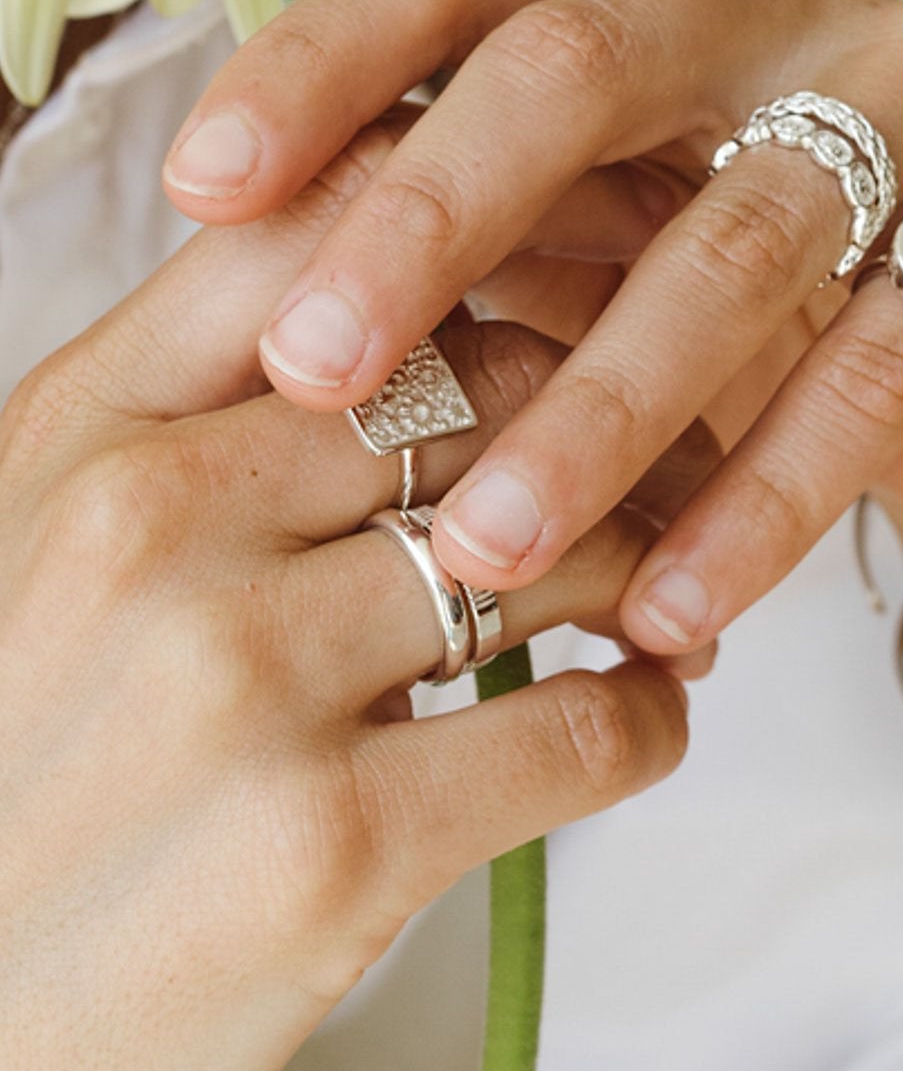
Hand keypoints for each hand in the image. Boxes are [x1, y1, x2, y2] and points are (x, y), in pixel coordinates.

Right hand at [0, 125, 702, 1070]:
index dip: (490, 225)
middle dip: (608, 420)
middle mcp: (155, 521)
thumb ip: (194, 425)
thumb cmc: (21, 777)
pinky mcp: (334, 845)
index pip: (326, 238)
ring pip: (557, 541)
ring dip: (646, 565)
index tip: (580, 273)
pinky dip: (648, 715)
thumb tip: (410, 328)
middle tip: (670, 466)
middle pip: (481, 385)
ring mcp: (242, 678)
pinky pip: (582, 728)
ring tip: (657, 603)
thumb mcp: (42, 548)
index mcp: (86, 428)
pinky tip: (637, 716)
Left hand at [162, 0, 902, 664]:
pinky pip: (883, 367)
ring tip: (479, 552)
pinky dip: (763, 501)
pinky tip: (667, 609)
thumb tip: (241, 316)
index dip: (315, 68)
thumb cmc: (728, 300)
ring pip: (737, 239)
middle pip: (581, 64)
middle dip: (431, 221)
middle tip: (316, 374)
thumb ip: (460, 246)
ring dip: (592, 410)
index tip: (199, 194)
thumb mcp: (583, 249)